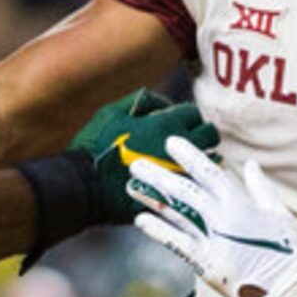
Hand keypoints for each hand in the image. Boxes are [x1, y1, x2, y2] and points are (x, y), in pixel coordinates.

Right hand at [67, 90, 218, 224]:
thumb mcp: (112, 112)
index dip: (186, 116)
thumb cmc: (96, 146)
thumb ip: (141, 101)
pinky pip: (197, 185)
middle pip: (210, 135)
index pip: (193, 113)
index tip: (179, 122)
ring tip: (190, 160)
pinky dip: (195, 180)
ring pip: (211, 162)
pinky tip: (185, 180)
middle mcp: (180, 149)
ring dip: (204, 158)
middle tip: (193, 138)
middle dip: (203, 134)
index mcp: (166, 125)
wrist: (86, 186)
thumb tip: (162, 103)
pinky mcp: (175, 195)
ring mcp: (181, 174)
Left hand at [130, 140, 296, 296]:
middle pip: (184, 191)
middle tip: (135, 162)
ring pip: (176, 214)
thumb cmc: (286, 251)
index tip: (170, 142)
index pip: (209, 173)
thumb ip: (261, 188)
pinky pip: (177, 244)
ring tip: (131, 186)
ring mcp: (212, 241)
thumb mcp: (278, 214)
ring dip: (152, 199)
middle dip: (159, 175)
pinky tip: (140, 220)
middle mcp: (222, 219)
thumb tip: (251, 164)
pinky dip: (159, 231)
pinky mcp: (206, 263)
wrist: (287, 290)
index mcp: (240, 204)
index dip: (188, 156)